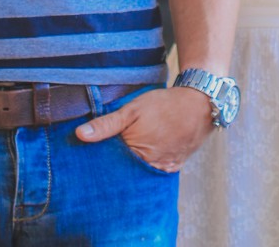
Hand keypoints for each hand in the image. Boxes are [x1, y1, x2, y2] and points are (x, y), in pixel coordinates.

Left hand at [75, 85, 213, 169]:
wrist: (199, 103)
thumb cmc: (163, 104)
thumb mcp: (132, 109)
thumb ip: (107, 124)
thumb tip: (80, 135)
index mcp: (136, 154)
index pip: (111, 167)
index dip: (102, 161)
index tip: (93, 156)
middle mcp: (150, 168)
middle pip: (126, 173)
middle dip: (117, 167)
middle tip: (113, 153)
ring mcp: (163, 169)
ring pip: (141, 174)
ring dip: (134, 167)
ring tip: (129, 154)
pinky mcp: (174, 167)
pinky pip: (156, 172)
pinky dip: (149, 166)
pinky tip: (146, 156)